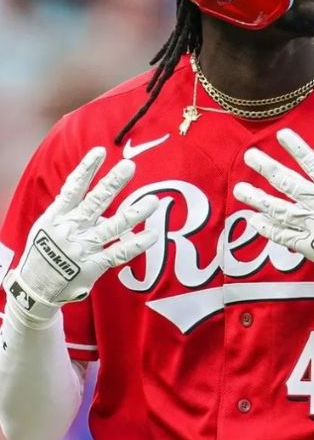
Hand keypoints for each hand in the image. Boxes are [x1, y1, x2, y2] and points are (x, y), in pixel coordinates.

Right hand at [4, 148, 158, 322]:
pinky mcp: (92, 267)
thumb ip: (68, 207)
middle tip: (130, 166)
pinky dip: (136, 244)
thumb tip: (93, 187)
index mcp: (57, 216)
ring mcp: (82, 248)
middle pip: (95, 201)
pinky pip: (118, 253)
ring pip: (113, 227)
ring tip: (153, 201)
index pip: (73, 187)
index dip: (87, 168)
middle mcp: (71, 229)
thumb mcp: (46, 225)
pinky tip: (152, 235)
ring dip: (134, 213)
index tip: (101, 151)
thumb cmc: (44, 251)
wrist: (34, 289)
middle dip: (113, 182)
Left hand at [233, 129, 313, 301]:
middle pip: (289, 183)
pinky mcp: (309, 247)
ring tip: (240, 189)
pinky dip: (267, 228)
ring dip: (257, 198)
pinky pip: (283, 235)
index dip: (298, 149)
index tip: (281, 134)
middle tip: (249, 156)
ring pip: (279, 209)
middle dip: (267, 168)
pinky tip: (254, 220)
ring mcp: (313, 227)